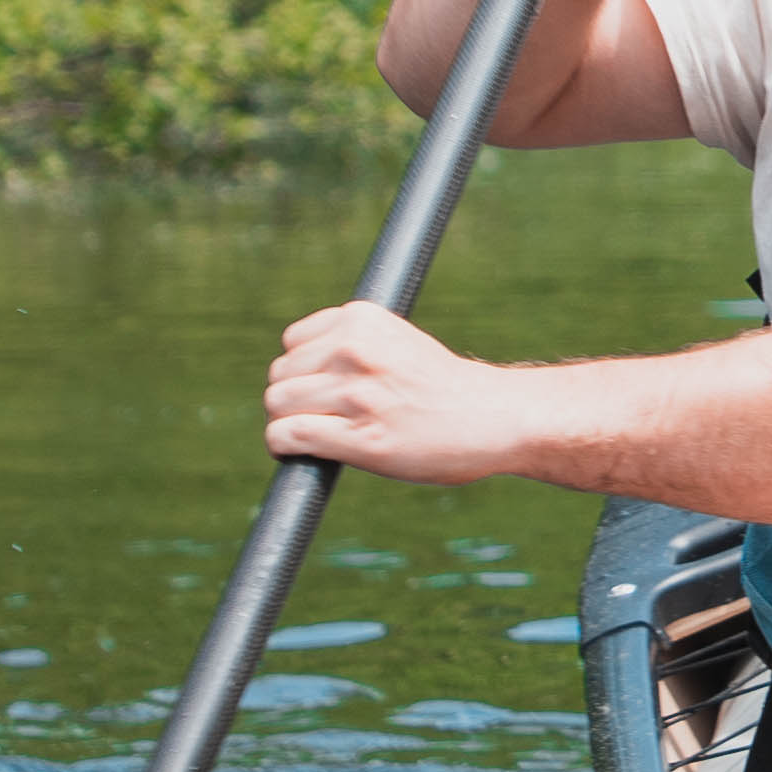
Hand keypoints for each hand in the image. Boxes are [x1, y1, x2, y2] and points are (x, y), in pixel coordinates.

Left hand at [266, 299, 537, 486]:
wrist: (494, 418)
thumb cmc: (442, 387)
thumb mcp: (395, 340)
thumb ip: (350, 342)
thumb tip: (292, 369)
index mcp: (361, 319)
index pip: (292, 342)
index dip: (304, 370)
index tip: (325, 389)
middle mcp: (355, 350)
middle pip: (280, 376)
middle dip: (293, 399)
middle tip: (325, 418)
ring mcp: (356, 393)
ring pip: (278, 405)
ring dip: (289, 425)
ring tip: (320, 435)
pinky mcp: (358, 437)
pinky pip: (287, 435)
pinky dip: (284, 447)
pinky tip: (304, 453)